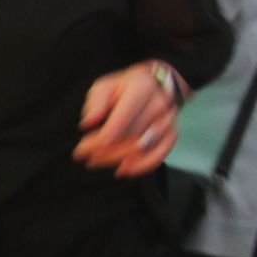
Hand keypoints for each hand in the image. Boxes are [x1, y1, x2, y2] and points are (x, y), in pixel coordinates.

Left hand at [72, 62, 181, 176]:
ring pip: (143, 148)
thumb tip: (88, 123)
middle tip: (85, 157)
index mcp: (142, 88)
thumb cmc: (124, 87)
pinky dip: (142, 166)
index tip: (83, 148)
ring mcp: (168, 119)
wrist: (155, 84)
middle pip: (131, 136)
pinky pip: (160, 154)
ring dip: (118, 159)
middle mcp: (159, 103)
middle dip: (105, 150)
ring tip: (96, 162)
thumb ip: (96, 102)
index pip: (122, 119)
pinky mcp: (173, 132)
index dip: (102, 138)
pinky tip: (124, 171)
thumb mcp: (105, 86)